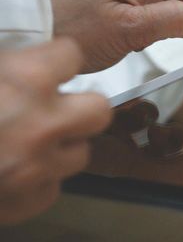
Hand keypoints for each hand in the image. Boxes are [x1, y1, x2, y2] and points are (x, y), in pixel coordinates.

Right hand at [0, 39, 111, 224]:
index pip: (73, 55)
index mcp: (25, 79)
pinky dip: (38, 180)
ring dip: (60, 145)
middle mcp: (41, 123)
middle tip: (59, 105)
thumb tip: (22, 55)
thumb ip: (4, 62)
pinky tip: (15, 171)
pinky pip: (52, 187)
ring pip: (81, 152)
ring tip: (32, 141)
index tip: (53, 64)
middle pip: (99, 110)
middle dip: (80, 105)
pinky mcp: (29, 201)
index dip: (59, 59)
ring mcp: (38, 167)